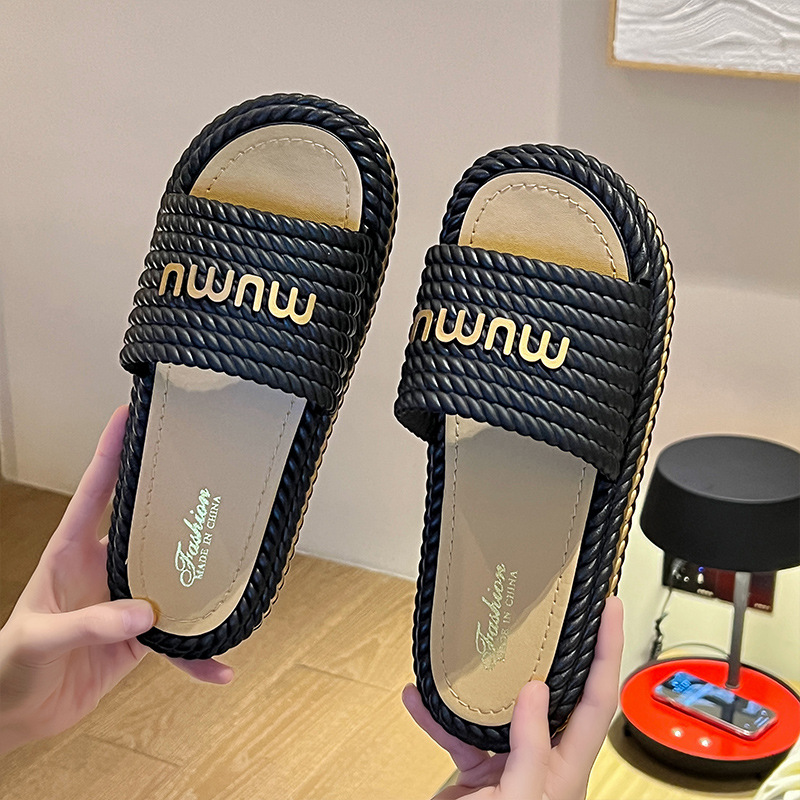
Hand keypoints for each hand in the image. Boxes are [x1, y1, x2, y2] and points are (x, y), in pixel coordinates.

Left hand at [0, 406, 233, 753]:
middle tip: (210, 480)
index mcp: (71, 553)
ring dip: (199, 581)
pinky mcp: (139, 636)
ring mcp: (125, 601)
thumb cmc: (11, 665)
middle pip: (147, 525)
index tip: (128, 415)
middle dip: (176, 504)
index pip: (94, 491)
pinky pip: (176, 639)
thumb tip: (144, 612)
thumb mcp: (40, 638)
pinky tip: (217, 668)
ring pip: (172, 578)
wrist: (18, 712)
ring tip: (233, 570)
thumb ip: (90, 623)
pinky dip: (196, 656)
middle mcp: (105, 568)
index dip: (111, 451)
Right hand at [404, 596, 623, 799]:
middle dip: (550, 649)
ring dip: (480, 680)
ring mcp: (510, 761)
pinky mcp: (478, 769)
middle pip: (553, 690)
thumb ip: (530, 747)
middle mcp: (543, 756)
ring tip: (475, 645)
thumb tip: (535, 691)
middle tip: (547, 609)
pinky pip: (456, 731)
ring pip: (500, 705)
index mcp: (566, 764)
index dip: (608, 649)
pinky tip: (418, 697)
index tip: (609, 608)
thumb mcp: (521, 798)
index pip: (597, 696)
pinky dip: (436, 715)